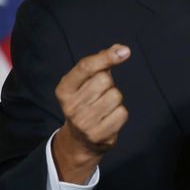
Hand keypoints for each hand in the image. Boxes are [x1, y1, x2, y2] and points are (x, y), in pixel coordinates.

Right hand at [52, 43, 130, 182]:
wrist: (79, 141)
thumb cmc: (86, 103)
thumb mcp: (84, 83)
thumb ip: (100, 64)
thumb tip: (120, 49)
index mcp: (64, 89)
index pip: (86, 67)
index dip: (106, 56)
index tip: (125, 51)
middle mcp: (70, 106)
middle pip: (104, 80)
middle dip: (108, 84)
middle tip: (100, 94)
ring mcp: (83, 122)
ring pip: (116, 96)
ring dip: (115, 99)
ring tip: (104, 108)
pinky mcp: (98, 135)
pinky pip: (122, 113)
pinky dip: (120, 114)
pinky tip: (109, 119)